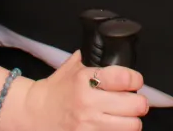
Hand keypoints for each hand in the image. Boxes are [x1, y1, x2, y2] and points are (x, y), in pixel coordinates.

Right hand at [4, 52, 147, 130]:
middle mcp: (88, 102)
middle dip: (139, 103)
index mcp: (86, 79)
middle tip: (135, 102)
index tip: (135, 82)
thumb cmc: (54, 91)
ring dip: (131, 121)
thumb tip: (109, 50)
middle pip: (135, 104)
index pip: (126, 78)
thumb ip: (91, 60)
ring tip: (126, 117)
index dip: (136, 79)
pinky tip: (113, 126)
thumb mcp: (71, 68)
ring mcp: (88, 124)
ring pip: (131, 125)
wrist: (33, 114)